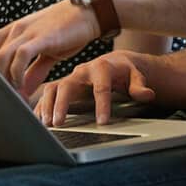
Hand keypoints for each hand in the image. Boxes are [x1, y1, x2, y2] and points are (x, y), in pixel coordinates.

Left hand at [0, 0, 98, 96]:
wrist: (88, 12)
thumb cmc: (67, 31)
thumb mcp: (47, 53)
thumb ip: (33, 72)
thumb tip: (23, 90)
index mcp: (14, 33)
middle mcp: (16, 31)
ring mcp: (26, 32)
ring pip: (2, 57)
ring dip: (4, 80)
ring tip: (12, 97)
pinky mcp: (40, 37)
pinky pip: (20, 55)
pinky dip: (18, 72)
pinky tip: (22, 85)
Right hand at [34, 51, 155, 126]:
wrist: (114, 62)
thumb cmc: (124, 70)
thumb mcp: (136, 75)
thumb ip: (139, 85)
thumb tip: (147, 94)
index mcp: (101, 67)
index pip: (101, 87)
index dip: (102, 105)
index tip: (103, 122)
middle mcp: (81, 71)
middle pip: (67, 86)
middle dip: (62, 104)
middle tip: (60, 122)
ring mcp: (71, 78)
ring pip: (53, 88)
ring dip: (47, 106)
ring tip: (47, 123)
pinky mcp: (64, 85)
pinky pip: (48, 94)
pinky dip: (42, 106)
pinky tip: (39, 119)